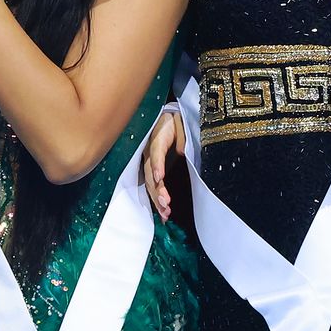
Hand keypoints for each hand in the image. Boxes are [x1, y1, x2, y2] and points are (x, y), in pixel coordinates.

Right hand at [143, 104, 185, 221]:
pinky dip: (158, 199)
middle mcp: (149, 152)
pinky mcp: (153, 169)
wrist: (167, 117)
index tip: (158, 177)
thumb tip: (181, 151)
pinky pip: (153, 185)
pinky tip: (164, 213)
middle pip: (149, 172)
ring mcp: (149, 161)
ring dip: (157, 198)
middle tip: (166, 204)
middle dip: (157, 189)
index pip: (155, 152)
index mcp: (156, 137)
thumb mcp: (182, 122)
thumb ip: (182, 134)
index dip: (156, 165)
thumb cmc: (176, 119)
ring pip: (149, 182)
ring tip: (166, 213)